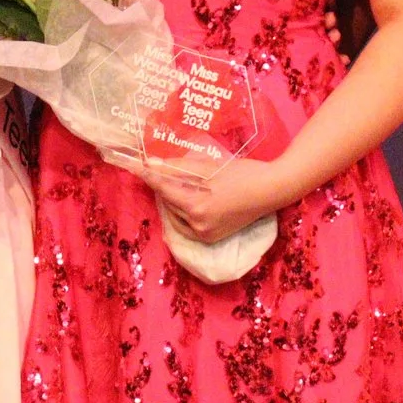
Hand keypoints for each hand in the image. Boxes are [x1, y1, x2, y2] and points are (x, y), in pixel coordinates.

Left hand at [141, 156, 299, 244]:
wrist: (271, 191)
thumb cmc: (242, 174)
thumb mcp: (208, 166)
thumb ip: (178, 167)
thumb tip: (152, 163)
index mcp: (196, 205)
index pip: (162, 188)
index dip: (146, 175)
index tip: (132, 165)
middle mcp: (197, 224)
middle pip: (168, 201)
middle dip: (163, 185)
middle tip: (159, 169)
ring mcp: (204, 234)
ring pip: (175, 214)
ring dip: (172, 199)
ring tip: (177, 183)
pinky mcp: (211, 238)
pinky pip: (186, 225)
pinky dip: (182, 212)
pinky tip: (186, 199)